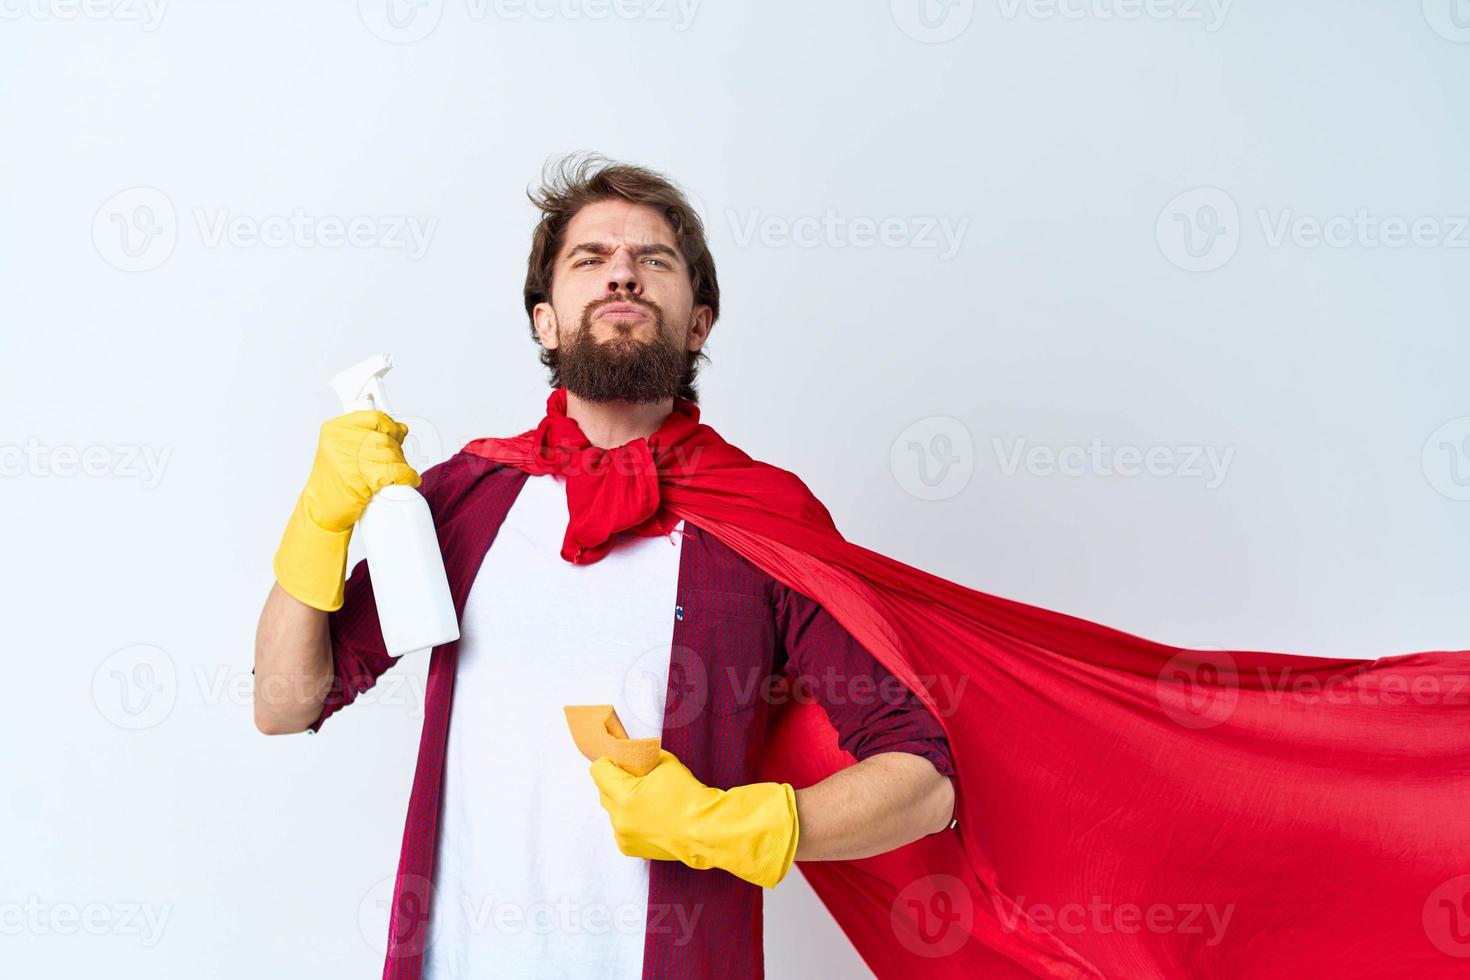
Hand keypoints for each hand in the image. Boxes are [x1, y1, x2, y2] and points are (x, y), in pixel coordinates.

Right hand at [273, 410, 420, 610]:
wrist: (319, 512)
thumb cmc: (334, 482)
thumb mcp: (343, 452)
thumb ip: (367, 437)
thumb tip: (401, 429)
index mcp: (334, 429)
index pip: (374, 418)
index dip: (391, 427)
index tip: (398, 435)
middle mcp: (339, 441)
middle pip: (384, 439)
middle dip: (396, 452)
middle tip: (395, 464)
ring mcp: (348, 459)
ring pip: (391, 455)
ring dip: (401, 466)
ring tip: (398, 475)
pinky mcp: (359, 479)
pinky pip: (394, 472)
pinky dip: (406, 477)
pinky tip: (408, 480)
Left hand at [589, 748, 799, 888]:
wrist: (706, 830)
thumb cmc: (688, 796)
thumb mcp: (665, 763)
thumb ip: (642, 758)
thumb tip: (632, 757)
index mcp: (624, 797)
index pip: (598, 771)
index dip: (609, 761)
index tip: (620, 760)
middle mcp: (619, 820)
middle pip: (603, 790)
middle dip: (615, 781)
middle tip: (636, 776)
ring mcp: (623, 836)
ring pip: (612, 810)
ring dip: (621, 801)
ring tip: (645, 798)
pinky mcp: (630, 848)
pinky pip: (621, 826)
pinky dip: (629, 818)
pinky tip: (649, 815)